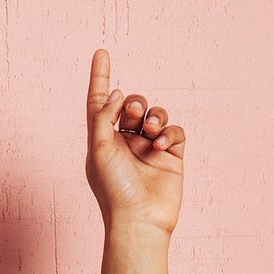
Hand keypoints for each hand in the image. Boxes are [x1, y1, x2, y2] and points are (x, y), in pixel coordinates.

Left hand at [85, 47, 184, 235]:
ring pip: (155, 115)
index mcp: (102, 140)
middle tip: (132, 114)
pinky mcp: (171, 156)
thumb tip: (116, 93)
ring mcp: (148, 148)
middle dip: (133, 103)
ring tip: (150, 130)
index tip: (101, 52)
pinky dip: (169, 132)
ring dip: (154, 116)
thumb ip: (104, 118)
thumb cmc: (114, 190)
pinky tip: (160, 146)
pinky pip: (174, 131)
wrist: (140, 221)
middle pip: (131, 104)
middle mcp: (124, 142)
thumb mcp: (99, 149)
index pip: (99, 103)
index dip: (100, 78)